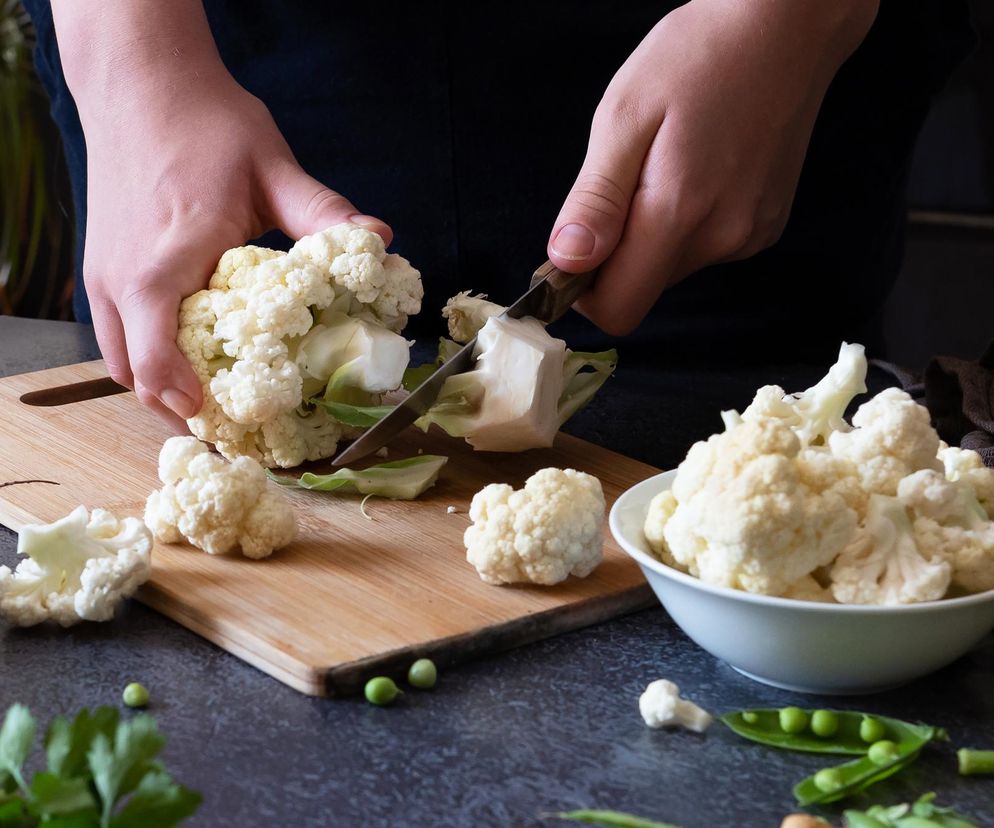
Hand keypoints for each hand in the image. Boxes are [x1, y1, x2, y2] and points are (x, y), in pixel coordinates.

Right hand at [54, 1, 390, 426]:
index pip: (156, 356)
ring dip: (163, 387)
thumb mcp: (273, 168)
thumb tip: (379, 242)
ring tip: (216, 398)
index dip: (187, 401)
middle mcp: (121, 278)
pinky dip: (148, 358)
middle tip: (239, 423)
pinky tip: (191, 355)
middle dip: (182, 408)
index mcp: (165, 262)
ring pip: (121, 362)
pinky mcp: (99, 267)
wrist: (142, 81)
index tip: (227, 423)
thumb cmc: (205, 123)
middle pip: (138, 377)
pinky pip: (115, 335)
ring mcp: (101, 274)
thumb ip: (323, 213)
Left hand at [547, 0, 877, 334]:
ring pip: (671, 267)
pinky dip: (686, 222)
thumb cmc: (698, 57)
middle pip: (644, 287)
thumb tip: (566, 263)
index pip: (620, 309)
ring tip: (665, 164)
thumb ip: (596, 200)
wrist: (787, 26)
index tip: (571, 252)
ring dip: (652, 234)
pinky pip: (705, 247)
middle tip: (622, 181)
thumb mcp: (625, 117)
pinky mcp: (767, 225)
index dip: (583, 292)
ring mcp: (751, 235)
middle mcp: (723, 239)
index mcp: (680, 214)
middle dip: (617, 252)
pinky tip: (696, 169)